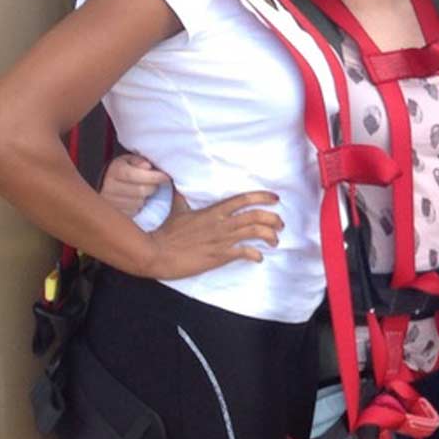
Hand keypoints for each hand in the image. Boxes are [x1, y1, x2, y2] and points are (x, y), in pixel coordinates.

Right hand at [100, 153, 168, 216]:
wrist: (109, 183)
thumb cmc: (125, 168)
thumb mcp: (130, 159)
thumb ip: (139, 161)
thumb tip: (147, 166)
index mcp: (115, 170)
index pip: (133, 175)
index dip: (153, 177)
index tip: (165, 177)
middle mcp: (110, 187)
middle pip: (140, 191)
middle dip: (153, 187)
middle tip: (156, 184)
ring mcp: (111, 202)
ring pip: (139, 203)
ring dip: (147, 197)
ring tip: (146, 191)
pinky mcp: (115, 213)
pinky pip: (134, 212)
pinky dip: (140, 206)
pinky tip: (138, 199)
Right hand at [140, 190, 281, 279]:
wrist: (158, 253)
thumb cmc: (168, 232)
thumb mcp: (177, 209)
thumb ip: (182, 196)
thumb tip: (174, 180)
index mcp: (214, 211)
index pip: (244, 199)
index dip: (263, 197)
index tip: (276, 198)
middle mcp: (222, 224)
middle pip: (256, 217)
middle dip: (273, 219)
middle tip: (280, 223)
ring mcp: (222, 240)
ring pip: (255, 234)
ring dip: (270, 236)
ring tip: (275, 240)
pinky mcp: (220, 256)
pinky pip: (245, 253)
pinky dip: (256, 255)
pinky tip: (259, 257)